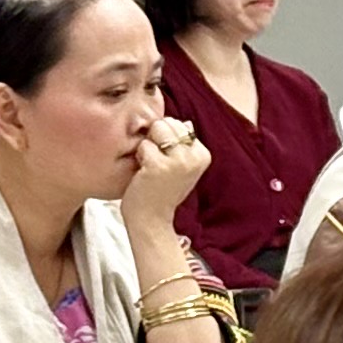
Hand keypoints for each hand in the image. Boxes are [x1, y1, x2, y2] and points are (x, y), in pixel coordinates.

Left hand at [121, 113, 213, 233]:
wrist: (152, 220)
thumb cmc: (162, 191)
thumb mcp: (182, 166)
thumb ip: (184, 144)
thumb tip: (186, 122)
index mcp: (203, 154)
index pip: (179, 124)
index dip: (166, 139)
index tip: (167, 162)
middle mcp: (194, 156)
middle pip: (167, 123)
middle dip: (157, 139)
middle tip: (158, 165)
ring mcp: (178, 161)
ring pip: (156, 129)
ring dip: (147, 147)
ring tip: (150, 168)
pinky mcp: (159, 165)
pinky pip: (143, 145)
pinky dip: (139, 157)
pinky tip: (144, 174)